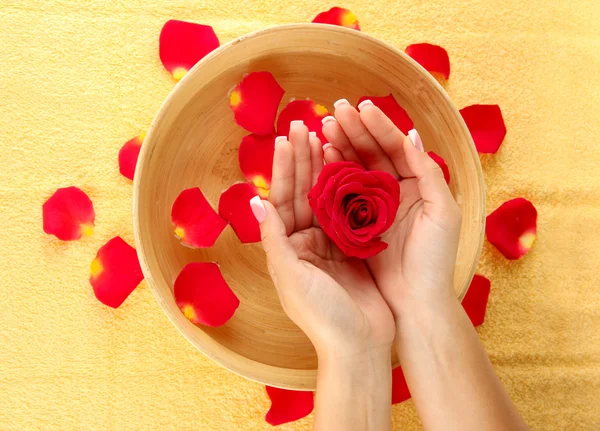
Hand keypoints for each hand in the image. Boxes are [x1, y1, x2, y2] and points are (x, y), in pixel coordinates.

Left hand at [250, 121, 394, 357]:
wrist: (359, 346)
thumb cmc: (322, 316)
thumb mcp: (292, 277)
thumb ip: (274, 238)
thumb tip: (254, 200)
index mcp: (286, 247)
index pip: (283, 199)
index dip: (284, 167)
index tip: (287, 137)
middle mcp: (305, 242)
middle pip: (302, 192)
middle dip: (302, 158)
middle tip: (304, 124)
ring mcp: (331, 243)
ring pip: (325, 196)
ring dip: (323, 166)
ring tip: (324, 135)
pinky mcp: (354, 248)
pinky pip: (349, 210)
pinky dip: (349, 187)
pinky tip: (350, 165)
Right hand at [322, 100, 461, 314]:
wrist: (416, 302)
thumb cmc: (434, 259)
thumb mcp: (442, 212)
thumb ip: (428, 172)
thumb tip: (412, 135)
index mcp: (418, 184)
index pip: (396, 147)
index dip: (379, 126)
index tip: (360, 107)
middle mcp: (395, 191)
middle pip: (373, 152)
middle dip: (355, 130)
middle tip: (334, 111)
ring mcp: (373, 206)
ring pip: (355, 168)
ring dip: (341, 146)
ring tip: (324, 129)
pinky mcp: (356, 223)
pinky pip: (343, 192)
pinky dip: (333, 174)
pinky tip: (323, 158)